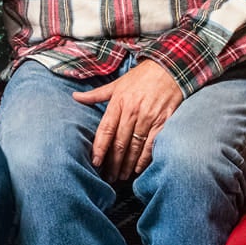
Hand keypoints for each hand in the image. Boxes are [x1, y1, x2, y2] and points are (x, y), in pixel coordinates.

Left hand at [72, 59, 184, 180]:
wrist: (170, 68)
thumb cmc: (141, 77)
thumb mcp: (117, 83)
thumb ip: (96, 94)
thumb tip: (75, 97)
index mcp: (119, 102)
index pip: (106, 130)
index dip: (99, 148)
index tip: (95, 162)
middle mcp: (133, 111)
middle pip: (119, 143)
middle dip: (113, 163)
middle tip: (108, 177)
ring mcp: (149, 117)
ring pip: (134, 147)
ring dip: (127, 164)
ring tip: (121, 176)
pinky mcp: (163, 121)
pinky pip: (152, 144)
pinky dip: (145, 159)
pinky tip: (138, 168)